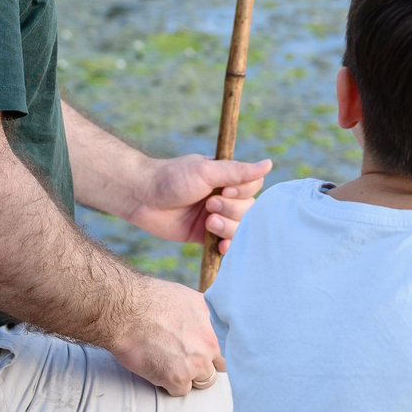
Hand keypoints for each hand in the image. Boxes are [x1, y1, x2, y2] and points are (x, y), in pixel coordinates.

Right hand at [108, 276, 225, 395]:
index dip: (213, 351)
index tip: (203, 352)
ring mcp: (196, 363)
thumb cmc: (149, 299)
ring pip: (202, 382)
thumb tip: (208, 324)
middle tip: (183, 358)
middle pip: (218, 367)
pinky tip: (157, 368)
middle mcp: (209, 344)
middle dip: (203, 365)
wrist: (125, 311)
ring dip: (188, 376)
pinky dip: (169, 384)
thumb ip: (203, 316)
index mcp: (213, 324)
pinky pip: (181, 391)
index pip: (226, 347)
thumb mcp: (187, 298)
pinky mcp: (178, 379)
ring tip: (168, 362)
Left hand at [126, 154, 270, 251]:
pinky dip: (227, 247)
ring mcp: (216, 217)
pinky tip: (220, 246)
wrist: (142, 197)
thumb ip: (237, 171)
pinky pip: (225, 244)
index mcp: (226, 178)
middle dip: (232, 210)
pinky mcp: (205, 236)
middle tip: (209, 205)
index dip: (243, 191)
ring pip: (240, 228)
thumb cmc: (172, 177)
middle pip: (249, 210)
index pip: (254, 186)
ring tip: (208, 222)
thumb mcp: (206, 171)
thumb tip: (269, 163)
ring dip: (228, 227)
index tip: (225, 188)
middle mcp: (224, 197)